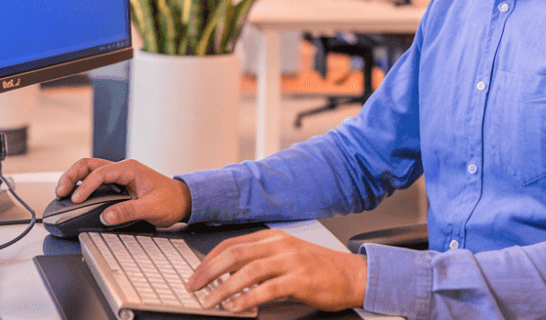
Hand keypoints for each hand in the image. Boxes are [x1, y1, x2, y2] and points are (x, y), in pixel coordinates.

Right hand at [55, 158, 190, 227]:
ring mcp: (119, 176)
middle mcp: (122, 169)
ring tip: (62, 193)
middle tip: (60, 191)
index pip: (101, 173)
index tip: (76, 200)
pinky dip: (82, 186)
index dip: (86, 186)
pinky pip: (95, 181)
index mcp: (130, 169)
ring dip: (74, 179)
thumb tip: (106, 216)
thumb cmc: (171, 201)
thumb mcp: (152, 208)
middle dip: (72, 176)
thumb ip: (129, 211)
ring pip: (90, 171)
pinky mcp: (118, 185)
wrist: (183, 201)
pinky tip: (75, 196)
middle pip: (90, 165)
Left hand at [186, 229, 366, 312]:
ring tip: (209, 302)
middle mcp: (280, 245)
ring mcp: (291, 261)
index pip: (232, 244)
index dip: (209, 260)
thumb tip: (229, 276)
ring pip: (248, 270)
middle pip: (235, 254)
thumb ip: (262, 261)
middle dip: (209, 271)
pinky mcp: (301, 279)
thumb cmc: (319, 268)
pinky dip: (248, 298)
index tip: (195, 275)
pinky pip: (268, 288)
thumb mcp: (288, 256)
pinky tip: (236, 308)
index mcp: (274, 237)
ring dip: (224, 288)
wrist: (352, 275)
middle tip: (193, 287)